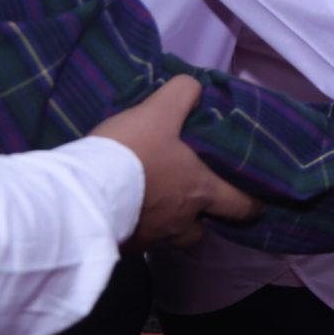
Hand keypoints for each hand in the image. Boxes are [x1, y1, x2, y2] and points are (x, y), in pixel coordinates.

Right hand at [96, 76, 258, 252]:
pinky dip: (136, 227)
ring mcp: (152, 238)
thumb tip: (195, 88)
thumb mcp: (159, 112)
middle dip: (203, 219)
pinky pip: (138, 239)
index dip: (250, 204)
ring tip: (155, 204)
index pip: (243, 207)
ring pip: (170, 237)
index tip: (252, 200)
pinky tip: (123, 210)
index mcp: (201, 191)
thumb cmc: (131, 154)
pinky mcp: (123, 246)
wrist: (81, 194)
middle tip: (193, 202)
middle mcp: (182, 222)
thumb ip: (182, 94)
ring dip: (168, 225)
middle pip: (203, 231)